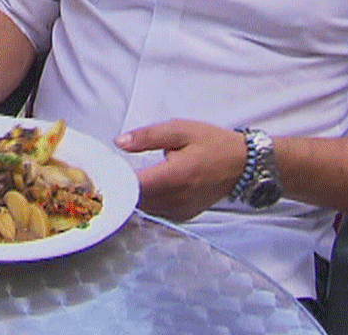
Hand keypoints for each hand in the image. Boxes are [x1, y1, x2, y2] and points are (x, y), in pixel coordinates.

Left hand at [116, 119, 245, 221]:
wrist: (241, 165)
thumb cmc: (211, 143)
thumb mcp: (179, 130)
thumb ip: (147, 136)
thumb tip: (119, 142)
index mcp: (176, 175)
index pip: (135, 186)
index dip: (117, 180)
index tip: (106, 170)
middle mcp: (178, 199)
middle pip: (136, 199)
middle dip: (123, 187)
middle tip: (112, 172)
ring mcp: (181, 211)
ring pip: (145, 208)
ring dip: (134, 196)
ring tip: (127, 178)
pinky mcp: (184, 216)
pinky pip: (157, 212)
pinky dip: (148, 202)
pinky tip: (148, 187)